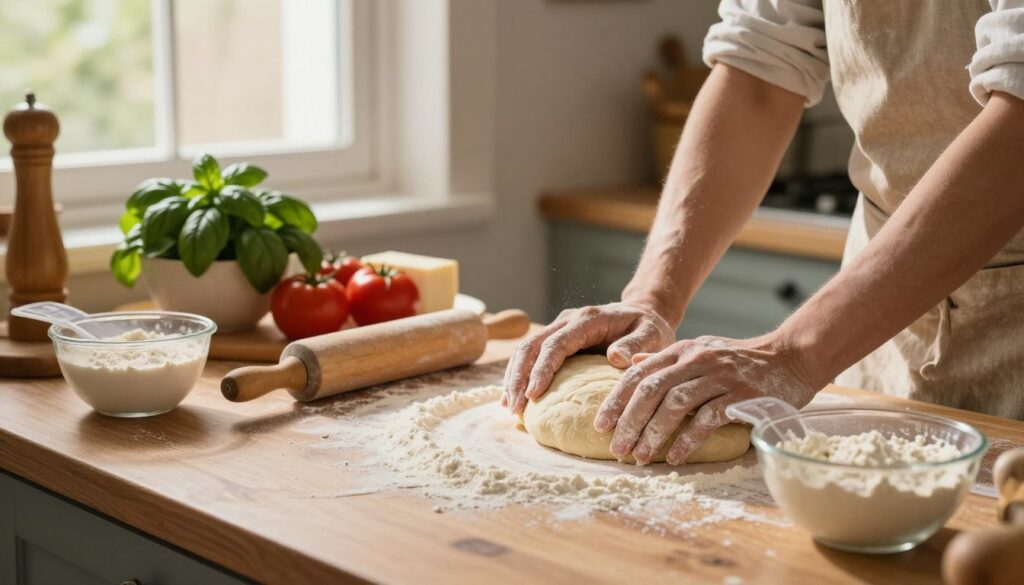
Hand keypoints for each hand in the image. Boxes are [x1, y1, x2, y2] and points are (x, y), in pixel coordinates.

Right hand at [502, 302, 674, 413]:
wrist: (642, 313)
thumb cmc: (649, 328)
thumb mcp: (652, 335)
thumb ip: (636, 345)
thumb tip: (615, 357)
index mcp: (588, 320)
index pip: (557, 344)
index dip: (542, 369)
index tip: (533, 395)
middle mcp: (568, 320)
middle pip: (532, 345)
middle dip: (519, 377)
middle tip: (515, 408)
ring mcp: (559, 327)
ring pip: (526, 349)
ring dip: (514, 377)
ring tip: (509, 407)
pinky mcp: (556, 338)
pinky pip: (531, 354)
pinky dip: (518, 375)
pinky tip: (512, 397)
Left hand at [593, 334, 816, 464]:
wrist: (791, 357)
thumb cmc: (741, 360)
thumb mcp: (700, 350)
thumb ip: (666, 360)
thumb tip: (628, 364)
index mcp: (682, 351)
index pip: (639, 373)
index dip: (616, 400)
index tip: (600, 425)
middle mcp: (697, 360)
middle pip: (651, 390)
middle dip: (629, 421)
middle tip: (617, 448)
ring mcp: (719, 376)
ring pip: (676, 404)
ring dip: (654, 433)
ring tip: (641, 456)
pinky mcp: (741, 396)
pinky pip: (708, 419)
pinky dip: (689, 439)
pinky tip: (677, 457)